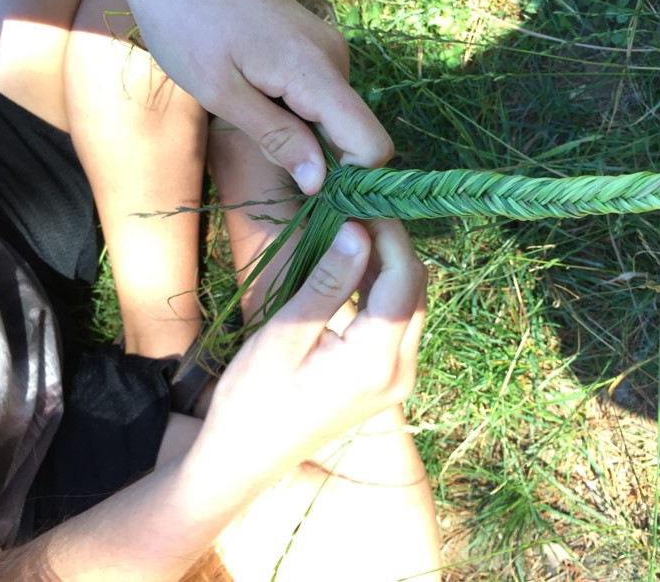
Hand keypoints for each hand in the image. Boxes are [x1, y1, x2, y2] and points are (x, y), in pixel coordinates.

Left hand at [102, 0, 392, 193]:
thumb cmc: (185, 24)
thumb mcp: (223, 93)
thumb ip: (277, 139)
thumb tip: (320, 184)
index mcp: (317, 71)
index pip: (371, 144)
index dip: (348, 178)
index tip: (307, 189)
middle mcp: (336, 59)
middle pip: (355, 135)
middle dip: (319, 157)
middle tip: (261, 146)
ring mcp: (329, 50)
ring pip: (337, 119)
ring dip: (303, 133)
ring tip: (252, 112)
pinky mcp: (317, 48)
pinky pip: (324, 99)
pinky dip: (298, 113)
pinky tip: (259, 96)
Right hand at [187, 219, 426, 489]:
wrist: (245, 457)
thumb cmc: (253, 398)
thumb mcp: (285, 333)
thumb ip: (326, 283)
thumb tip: (358, 231)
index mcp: (376, 361)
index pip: (403, 279)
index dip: (388, 234)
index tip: (359, 202)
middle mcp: (401, 371)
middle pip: (414, 291)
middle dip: (391, 246)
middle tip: (353, 212)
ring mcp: (398, 379)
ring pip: (409, 305)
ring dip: (387, 267)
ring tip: (350, 233)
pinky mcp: (387, 380)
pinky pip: (397, 323)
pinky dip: (381, 292)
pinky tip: (353, 270)